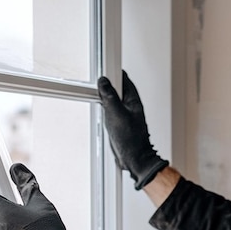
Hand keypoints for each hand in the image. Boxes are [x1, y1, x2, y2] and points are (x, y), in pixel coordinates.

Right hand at [98, 71, 168, 188]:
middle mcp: (131, 107)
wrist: (134, 159)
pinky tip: (100, 112)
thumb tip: (104, 82)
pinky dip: (104, 110)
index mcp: (134, 101)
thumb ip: (110, 97)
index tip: (103, 69)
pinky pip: (110, 113)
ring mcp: (125, 116)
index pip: (124, 80)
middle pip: (117, 89)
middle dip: (107, 85)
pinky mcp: (119, 125)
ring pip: (113, 101)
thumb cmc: (132, 140)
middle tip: (97, 81)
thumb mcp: (117, 114)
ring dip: (104, 98)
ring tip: (96, 94)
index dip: (114, 73)